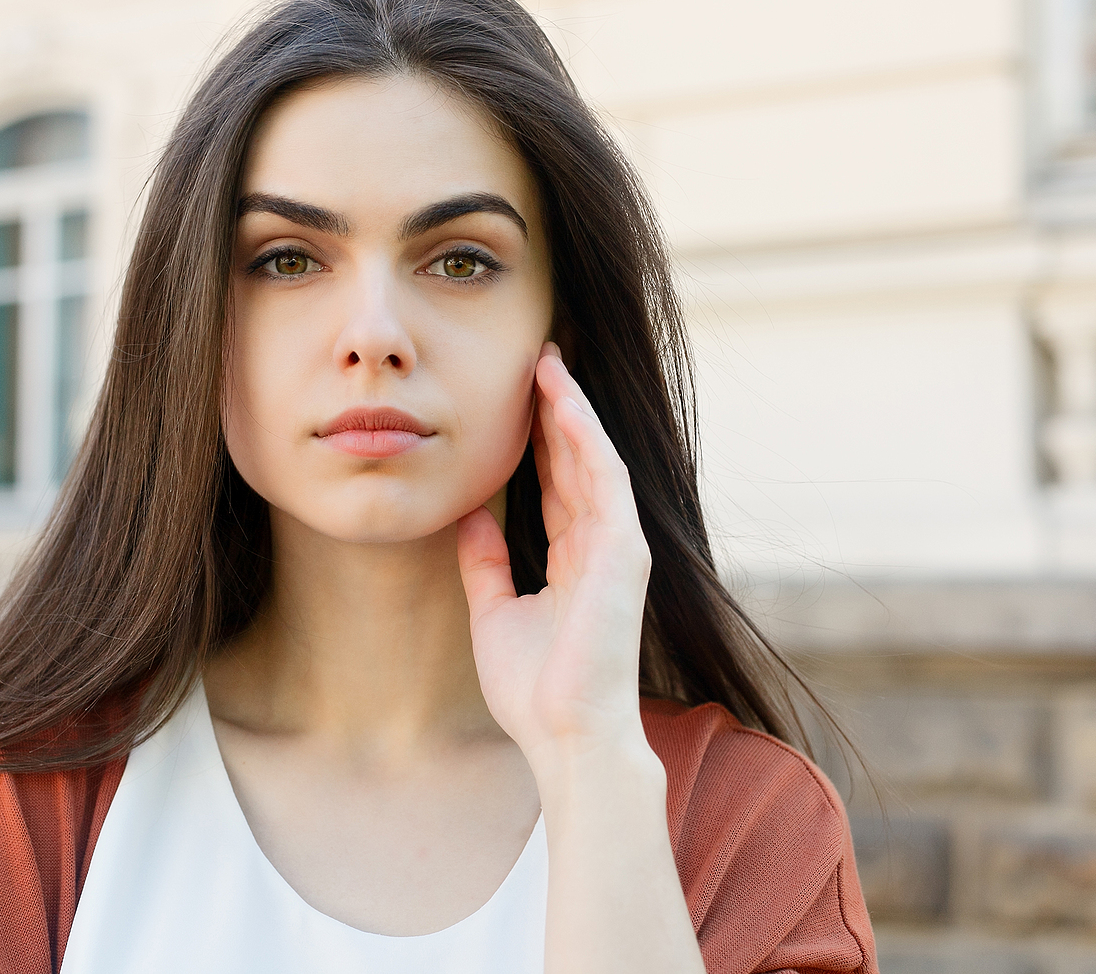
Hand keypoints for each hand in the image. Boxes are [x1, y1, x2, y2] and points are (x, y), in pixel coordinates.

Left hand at [456, 343, 653, 767]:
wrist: (565, 736)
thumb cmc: (534, 688)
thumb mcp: (494, 611)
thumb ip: (485, 561)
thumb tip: (470, 513)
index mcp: (572, 559)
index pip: (555, 484)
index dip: (537, 439)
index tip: (516, 396)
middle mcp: (599, 545)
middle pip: (575, 462)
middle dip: (556, 410)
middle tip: (535, 358)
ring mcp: (616, 547)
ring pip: (594, 460)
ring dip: (573, 410)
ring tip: (548, 364)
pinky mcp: (625, 552)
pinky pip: (606, 481)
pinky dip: (587, 439)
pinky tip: (566, 404)